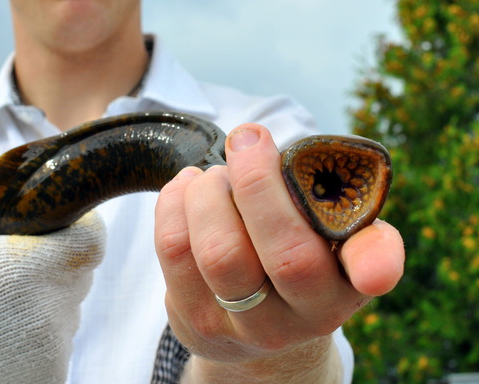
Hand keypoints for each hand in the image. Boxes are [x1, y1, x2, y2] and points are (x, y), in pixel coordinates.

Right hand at [0, 203, 103, 383]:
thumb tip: (34, 189)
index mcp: (20, 273)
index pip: (91, 239)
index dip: (81, 227)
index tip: (60, 226)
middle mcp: (46, 315)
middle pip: (80, 271)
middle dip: (55, 263)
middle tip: (15, 271)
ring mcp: (53, 351)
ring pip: (69, 306)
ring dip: (45, 299)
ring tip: (1, 310)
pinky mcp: (53, 376)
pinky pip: (59, 339)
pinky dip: (39, 333)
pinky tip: (6, 337)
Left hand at [154, 124, 403, 382]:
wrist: (255, 319)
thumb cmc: (294, 257)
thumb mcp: (329, 240)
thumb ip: (334, 206)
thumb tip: (303, 166)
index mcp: (345, 284)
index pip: (368, 272)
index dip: (378, 265)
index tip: (374, 269)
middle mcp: (301, 315)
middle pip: (284, 253)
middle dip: (257, 181)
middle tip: (246, 140)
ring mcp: (243, 325)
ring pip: (219, 251)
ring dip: (209, 192)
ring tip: (213, 177)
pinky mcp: (193, 319)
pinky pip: (174, 248)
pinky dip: (175, 201)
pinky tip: (188, 189)